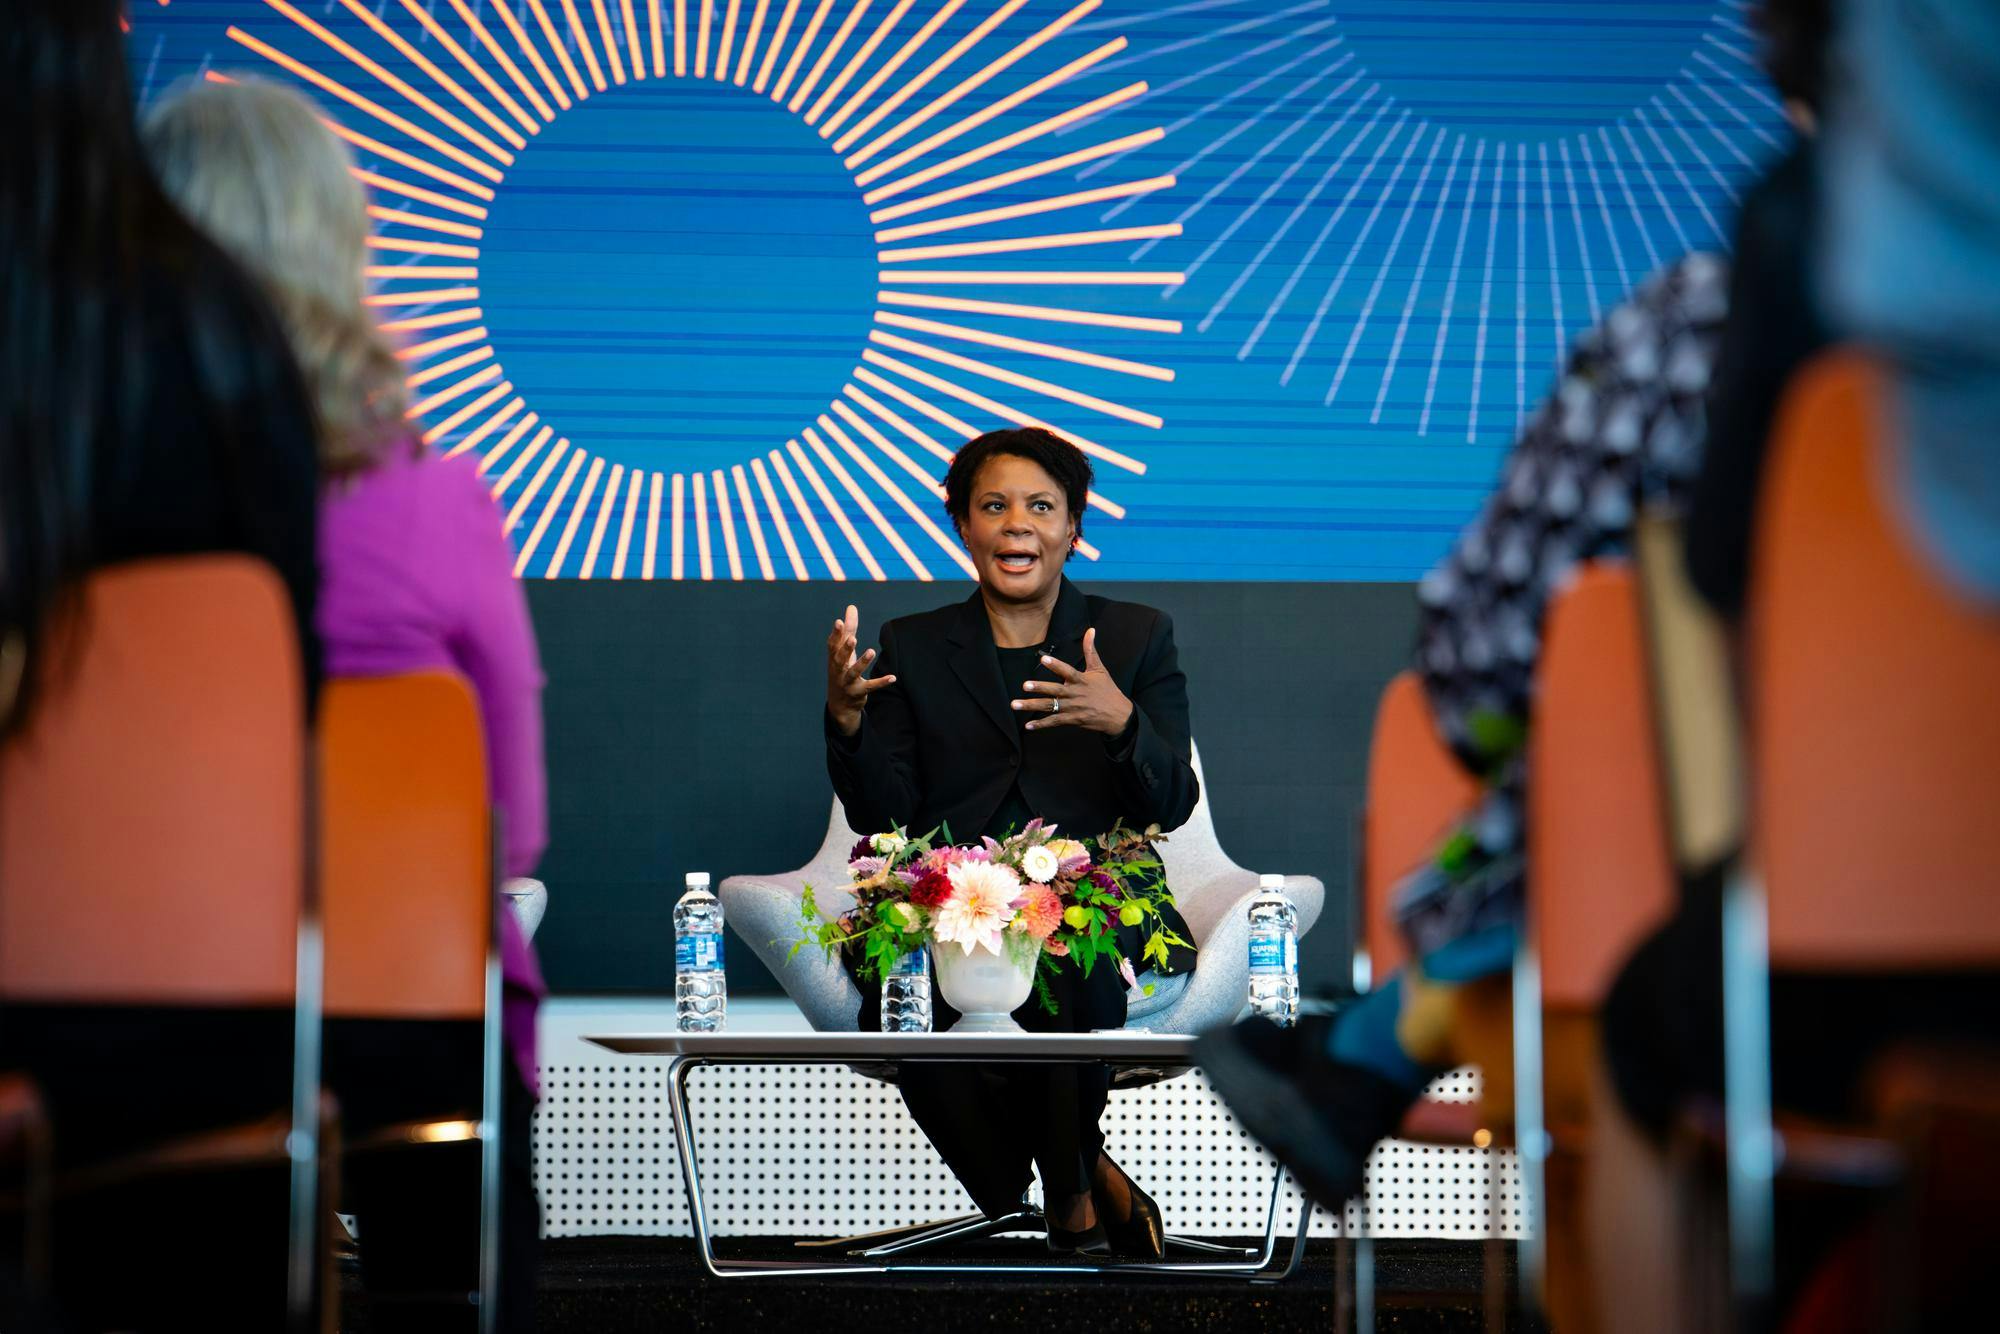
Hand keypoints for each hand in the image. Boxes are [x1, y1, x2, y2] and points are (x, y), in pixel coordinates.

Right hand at [826, 604, 895, 736]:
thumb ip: (849, 629)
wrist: (839, 704)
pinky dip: (881, 682)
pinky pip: (870, 687)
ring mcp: (847, 682)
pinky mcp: (859, 692)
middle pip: (839, 659)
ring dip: (862, 663)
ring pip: (853, 673)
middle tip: (853, 639)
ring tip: (871, 651)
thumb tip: (852, 607)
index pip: (832, 645)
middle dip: (845, 649)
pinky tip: (893, 677)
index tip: (839, 622)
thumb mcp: (844, 651)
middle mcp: (837, 670)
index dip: (836, 634)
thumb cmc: (842, 670)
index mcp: (833, 658)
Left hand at [1012, 627, 1132, 735]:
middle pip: (1055, 691)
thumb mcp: (1099, 669)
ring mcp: (1073, 708)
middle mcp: (1075, 694)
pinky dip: (1041, 724)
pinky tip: (1028, 725)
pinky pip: (1054, 722)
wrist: (1118, 715)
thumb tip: (1091, 630)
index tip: (1043, 659)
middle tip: (1025, 685)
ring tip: (1015, 705)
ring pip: (1050, 707)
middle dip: (1040, 688)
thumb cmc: (1107, 690)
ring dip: (1032, 706)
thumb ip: (1090, 650)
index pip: (1067, 671)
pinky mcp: (1072, 719)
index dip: (1056, 665)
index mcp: (1081, 680)